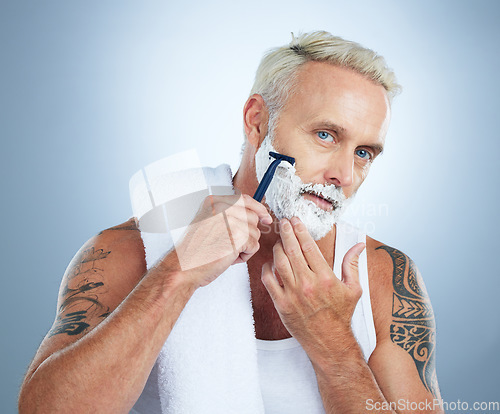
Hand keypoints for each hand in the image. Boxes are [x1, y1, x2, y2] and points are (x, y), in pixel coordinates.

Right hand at [170, 193, 271, 287]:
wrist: (183, 267)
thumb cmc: (195, 251)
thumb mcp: (209, 223)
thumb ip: (229, 215)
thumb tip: (258, 215)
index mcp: (213, 201)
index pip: (244, 199)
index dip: (258, 208)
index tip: (266, 217)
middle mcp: (221, 207)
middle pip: (252, 218)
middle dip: (247, 234)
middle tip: (229, 245)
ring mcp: (229, 220)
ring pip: (255, 233)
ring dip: (244, 247)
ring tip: (226, 252)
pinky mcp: (236, 236)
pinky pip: (254, 246)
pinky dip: (244, 256)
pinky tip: (228, 258)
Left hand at [261, 217, 364, 352]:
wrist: (329, 341)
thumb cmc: (341, 315)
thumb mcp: (353, 289)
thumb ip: (352, 264)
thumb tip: (359, 245)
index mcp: (325, 278)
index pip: (309, 246)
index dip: (300, 230)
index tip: (295, 220)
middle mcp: (308, 284)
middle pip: (292, 250)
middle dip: (286, 232)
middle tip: (283, 222)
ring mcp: (293, 294)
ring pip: (279, 263)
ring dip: (277, 248)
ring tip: (278, 240)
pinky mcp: (281, 304)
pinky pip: (268, 281)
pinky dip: (267, 269)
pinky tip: (270, 263)